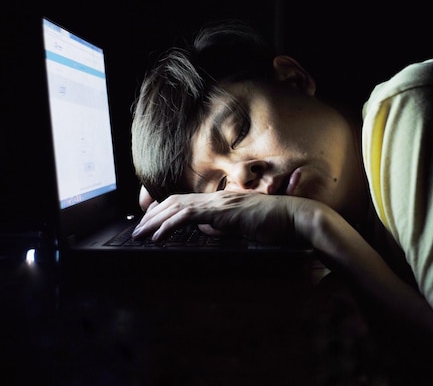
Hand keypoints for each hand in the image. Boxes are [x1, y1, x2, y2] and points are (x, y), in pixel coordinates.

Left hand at [131, 191, 315, 243]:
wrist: (295, 218)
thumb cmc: (276, 224)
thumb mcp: (244, 226)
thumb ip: (223, 226)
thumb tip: (205, 229)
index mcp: (222, 200)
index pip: (186, 200)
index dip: (165, 209)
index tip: (150, 220)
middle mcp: (218, 197)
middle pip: (176, 201)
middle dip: (153, 215)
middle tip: (137, 229)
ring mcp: (220, 202)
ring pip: (177, 207)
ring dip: (155, 221)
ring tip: (140, 234)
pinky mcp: (223, 211)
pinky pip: (189, 215)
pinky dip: (169, 225)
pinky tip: (157, 235)